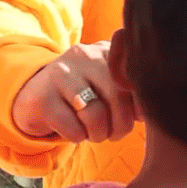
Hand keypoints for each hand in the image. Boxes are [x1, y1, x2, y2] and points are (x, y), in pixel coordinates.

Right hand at [11, 41, 135, 143]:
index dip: (140, 103)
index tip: (136, 116)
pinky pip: (73, 129)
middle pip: (117, 96)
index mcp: (106, 49)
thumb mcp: (108, 84)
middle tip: (114, 133)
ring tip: (96, 134)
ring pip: (95, 115)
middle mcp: (84, 55)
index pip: (134, 77)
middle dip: (121, 125)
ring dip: (99, 134)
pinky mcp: (42, 97)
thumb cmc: (85, 94)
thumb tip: (150, 111)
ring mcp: (60, 73)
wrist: (36, 95)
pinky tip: (75, 131)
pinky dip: (78, 138)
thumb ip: (131, 90)